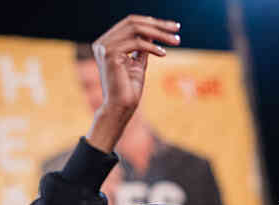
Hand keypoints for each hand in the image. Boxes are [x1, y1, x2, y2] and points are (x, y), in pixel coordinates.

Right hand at [85, 15, 180, 151]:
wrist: (120, 109)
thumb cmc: (128, 90)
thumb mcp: (137, 63)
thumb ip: (142, 47)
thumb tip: (152, 33)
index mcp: (106, 43)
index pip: (130, 24)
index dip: (152, 22)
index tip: (171, 27)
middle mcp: (102, 43)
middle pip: (133, 22)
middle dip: (158, 24)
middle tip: (177, 28)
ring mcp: (104, 47)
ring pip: (136, 29)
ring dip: (159, 34)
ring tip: (175, 41)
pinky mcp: (110, 54)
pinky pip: (136, 43)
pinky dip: (152, 47)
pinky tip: (163, 54)